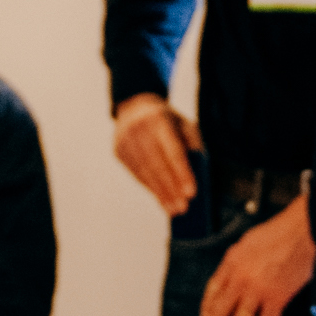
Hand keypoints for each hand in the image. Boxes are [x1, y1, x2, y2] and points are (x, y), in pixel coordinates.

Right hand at [113, 96, 198, 215]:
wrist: (135, 106)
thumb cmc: (168, 120)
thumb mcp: (184, 124)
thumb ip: (193, 145)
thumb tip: (197, 177)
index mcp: (160, 119)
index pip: (173, 151)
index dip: (182, 173)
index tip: (192, 193)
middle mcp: (139, 129)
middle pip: (157, 165)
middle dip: (171, 189)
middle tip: (183, 208)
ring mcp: (125, 140)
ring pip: (145, 173)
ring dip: (160, 193)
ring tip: (173, 209)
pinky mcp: (118, 150)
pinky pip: (135, 174)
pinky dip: (149, 188)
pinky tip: (160, 199)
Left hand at [198, 195, 315, 315]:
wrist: (302, 231)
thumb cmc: (279, 232)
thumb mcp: (248, 241)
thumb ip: (238, 260)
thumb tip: (233, 274)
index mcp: (232, 261)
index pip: (213, 289)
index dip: (207, 307)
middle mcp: (241, 277)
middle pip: (222, 308)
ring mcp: (258, 289)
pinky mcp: (277, 297)